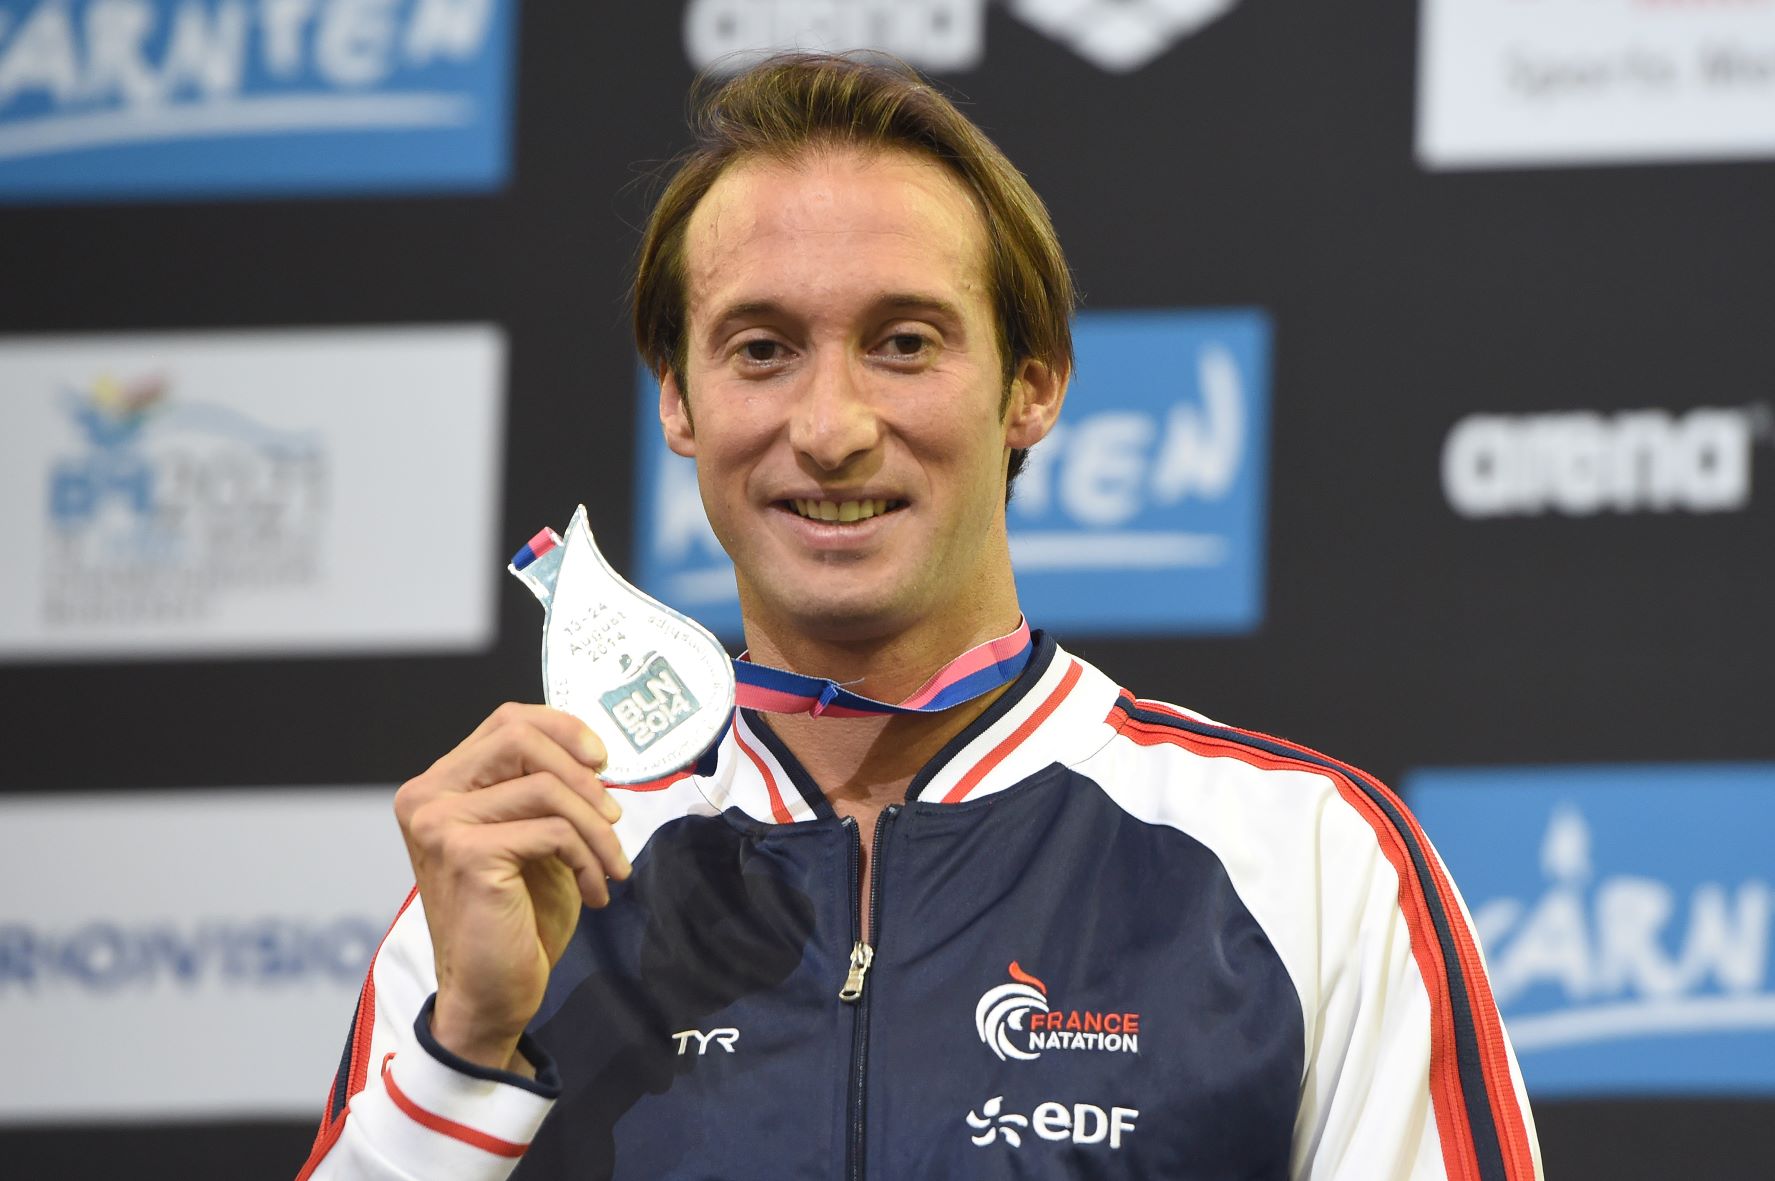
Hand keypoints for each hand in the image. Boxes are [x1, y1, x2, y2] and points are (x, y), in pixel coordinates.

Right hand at [393, 702, 629, 1073]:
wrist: (492, 993)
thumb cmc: (515, 918)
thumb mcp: (535, 837)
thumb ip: (544, 789)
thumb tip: (592, 752)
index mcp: (438, 786)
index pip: (506, 722)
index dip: (563, 728)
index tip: (602, 761)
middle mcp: (427, 797)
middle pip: (520, 738)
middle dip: (583, 775)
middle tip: (614, 817)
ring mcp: (440, 824)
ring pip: (547, 788)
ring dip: (597, 829)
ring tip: (611, 865)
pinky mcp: (466, 854)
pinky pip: (553, 830)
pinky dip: (588, 858)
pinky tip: (595, 891)